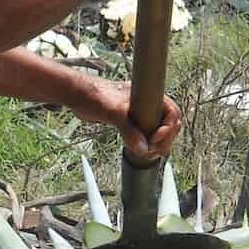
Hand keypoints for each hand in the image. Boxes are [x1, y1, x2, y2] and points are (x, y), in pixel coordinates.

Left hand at [67, 76, 181, 162]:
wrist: (77, 95)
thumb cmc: (94, 94)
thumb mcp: (114, 112)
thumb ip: (128, 130)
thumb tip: (142, 148)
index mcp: (149, 95)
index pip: (172, 112)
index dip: (168, 128)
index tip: (154, 139)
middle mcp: (147, 104)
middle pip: (169, 124)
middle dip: (164, 140)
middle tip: (152, 151)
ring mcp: (139, 113)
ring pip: (157, 131)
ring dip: (156, 145)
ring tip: (147, 153)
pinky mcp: (130, 122)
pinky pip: (145, 135)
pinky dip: (146, 145)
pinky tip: (139, 151)